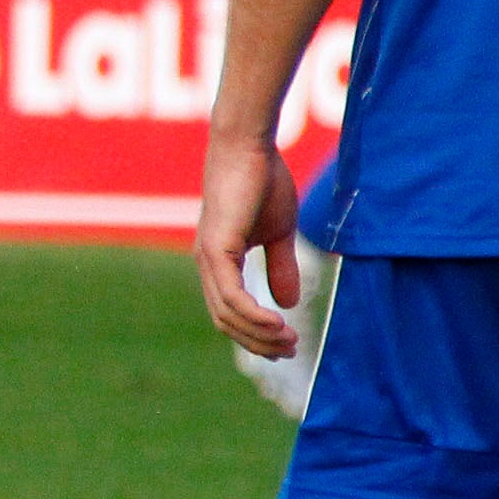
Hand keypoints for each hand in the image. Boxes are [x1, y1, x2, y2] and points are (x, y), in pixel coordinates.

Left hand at [192, 132, 303, 357]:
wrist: (250, 148)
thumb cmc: (263, 183)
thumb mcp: (279, 233)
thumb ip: (280, 267)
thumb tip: (288, 303)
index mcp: (219, 263)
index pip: (230, 312)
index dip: (255, 333)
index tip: (286, 344)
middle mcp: (208, 264)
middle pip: (226, 321)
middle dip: (258, 341)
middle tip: (291, 350)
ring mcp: (209, 257)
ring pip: (227, 313)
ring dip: (259, 333)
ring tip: (290, 340)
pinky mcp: (217, 248)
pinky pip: (231, 295)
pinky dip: (254, 314)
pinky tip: (277, 323)